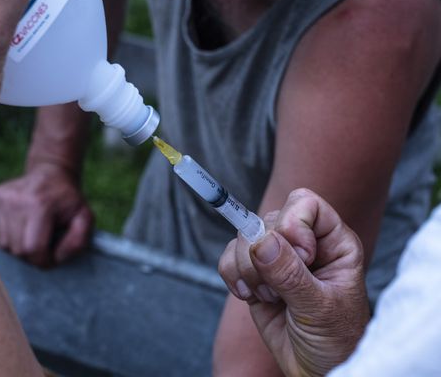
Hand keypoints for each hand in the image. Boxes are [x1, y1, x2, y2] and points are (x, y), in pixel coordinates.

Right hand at [0, 163, 93, 266]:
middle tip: (46, 246)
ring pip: (5, 245)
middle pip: (18, 250)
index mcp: (40, 204)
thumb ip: (78, 242)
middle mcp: (16, 200)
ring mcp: (2, 198)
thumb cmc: (70, 200)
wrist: (52, 172)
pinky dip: (10, 237)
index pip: (33, 248)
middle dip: (33, 256)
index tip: (54, 256)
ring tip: (35, 234)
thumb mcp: (85, 218)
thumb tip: (56, 258)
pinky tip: (23, 226)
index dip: (45, 260)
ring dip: (21, 247)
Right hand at [218, 189, 369, 376]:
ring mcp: (277, 258)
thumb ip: (291, 275)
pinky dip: (232, 276)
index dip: (294, 224)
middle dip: (263, 253)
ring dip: (247, 268)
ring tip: (267, 296)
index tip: (302, 258)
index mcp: (333, 242)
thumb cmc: (335, 341)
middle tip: (278, 286)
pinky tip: (250, 296)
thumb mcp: (320, 309)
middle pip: (268, 219)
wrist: (316, 371)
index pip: (305, 204)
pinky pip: (229, 258)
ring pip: (244, 237)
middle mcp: (304, 243)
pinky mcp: (254, 274)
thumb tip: (262, 241)